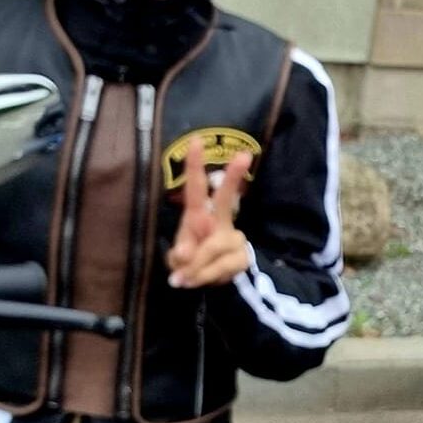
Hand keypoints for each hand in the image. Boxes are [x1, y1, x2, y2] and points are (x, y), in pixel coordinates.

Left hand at [166, 136, 252, 288]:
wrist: (212, 282)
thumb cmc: (192, 260)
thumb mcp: (178, 258)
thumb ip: (179, 255)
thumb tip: (184, 255)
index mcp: (198, 215)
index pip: (195, 187)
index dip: (194, 165)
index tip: (196, 141)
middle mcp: (219, 221)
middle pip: (225, 198)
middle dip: (233, 178)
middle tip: (244, 155)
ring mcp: (234, 237)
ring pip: (214, 248)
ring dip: (195, 267)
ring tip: (184, 280)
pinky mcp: (243, 256)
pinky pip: (221, 267)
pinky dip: (205, 277)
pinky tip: (198, 280)